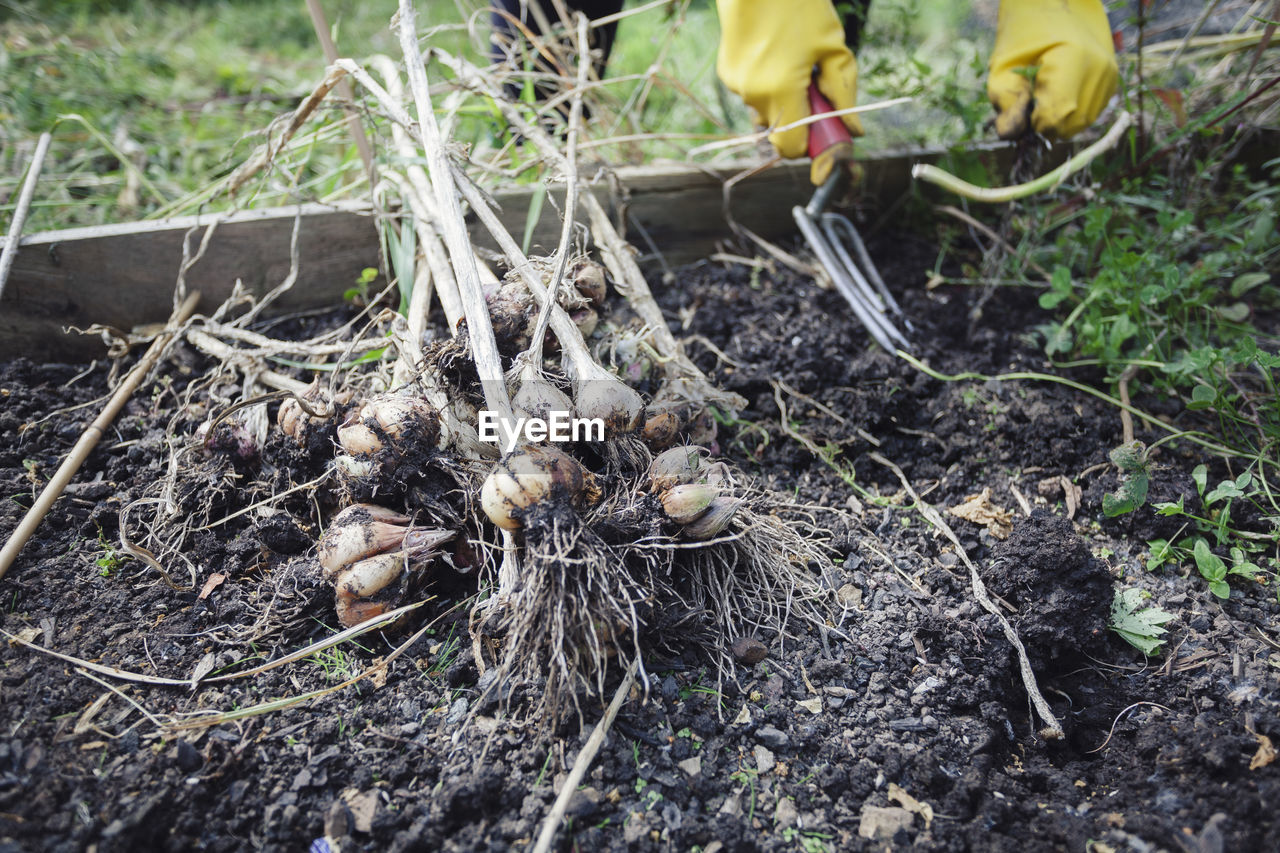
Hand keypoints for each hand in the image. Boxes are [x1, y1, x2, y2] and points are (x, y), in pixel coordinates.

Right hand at [716, 0, 861, 178]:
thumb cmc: (798, 6)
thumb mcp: (832, 47)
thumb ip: (843, 94)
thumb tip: (854, 129)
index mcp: (780, 92)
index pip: (791, 148)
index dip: (811, 144)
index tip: (827, 129)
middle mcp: (752, 95)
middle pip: (781, 131)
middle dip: (801, 118)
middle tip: (816, 88)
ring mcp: (736, 85)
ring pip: (767, 111)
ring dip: (785, 100)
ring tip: (795, 64)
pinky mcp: (727, 73)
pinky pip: (754, 92)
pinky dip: (769, 84)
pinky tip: (776, 53)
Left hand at [988, 0, 1118, 139]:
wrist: (1056, 5)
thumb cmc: (1023, 34)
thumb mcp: (1003, 66)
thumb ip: (1006, 103)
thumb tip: (1012, 136)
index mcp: (1075, 60)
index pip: (1059, 115)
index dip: (1036, 124)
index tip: (1024, 111)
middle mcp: (1100, 69)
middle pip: (1073, 123)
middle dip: (1048, 126)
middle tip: (1031, 108)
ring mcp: (1110, 75)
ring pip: (1084, 122)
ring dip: (1060, 122)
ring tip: (1043, 98)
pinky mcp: (1111, 81)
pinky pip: (1090, 113)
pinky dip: (1071, 114)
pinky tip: (1057, 95)